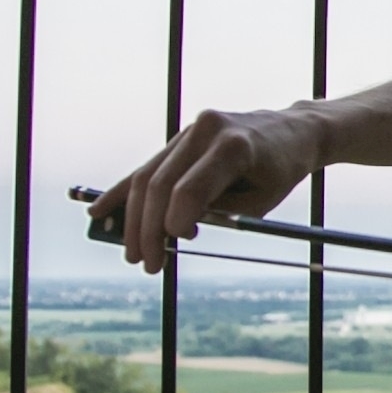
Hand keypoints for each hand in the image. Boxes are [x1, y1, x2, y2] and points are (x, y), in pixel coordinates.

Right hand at [87, 106, 320, 273]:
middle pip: (160, 184)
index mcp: (233, 146)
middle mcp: (207, 130)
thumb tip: (172, 229)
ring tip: (131, 251)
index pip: (190, 189)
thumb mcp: (261, 200)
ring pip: (147, 176)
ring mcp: (191, 130)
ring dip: (133, 217)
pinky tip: (99, 210)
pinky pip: (149, 166)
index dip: (174, 222)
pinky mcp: (182, 137)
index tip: (170, 250)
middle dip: (147, 229)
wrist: (292, 131)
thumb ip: (220, 213)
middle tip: (145, 263)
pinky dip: (124, 190)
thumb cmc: (280, 170)